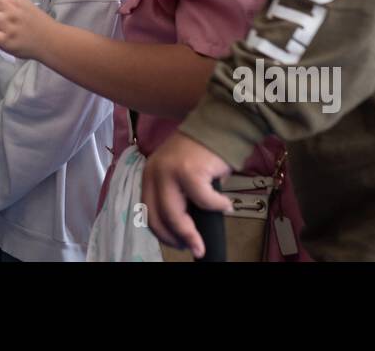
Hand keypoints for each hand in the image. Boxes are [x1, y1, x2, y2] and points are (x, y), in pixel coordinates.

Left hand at [141, 130, 234, 258]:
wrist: (221, 124)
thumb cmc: (205, 152)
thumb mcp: (182, 174)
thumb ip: (179, 195)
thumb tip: (186, 227)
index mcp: (149, 174)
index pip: (148, 212)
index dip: (163, 234)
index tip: (180, 244)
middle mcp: (154, 172)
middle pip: (159, 217)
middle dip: (176, 239)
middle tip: (194, 249)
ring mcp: (169, 171)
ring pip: (175, 216)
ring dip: (191, 234)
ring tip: (204, 240)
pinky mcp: (189, 171)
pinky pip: (203, 201)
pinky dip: (216, 207)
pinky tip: (226, 205)